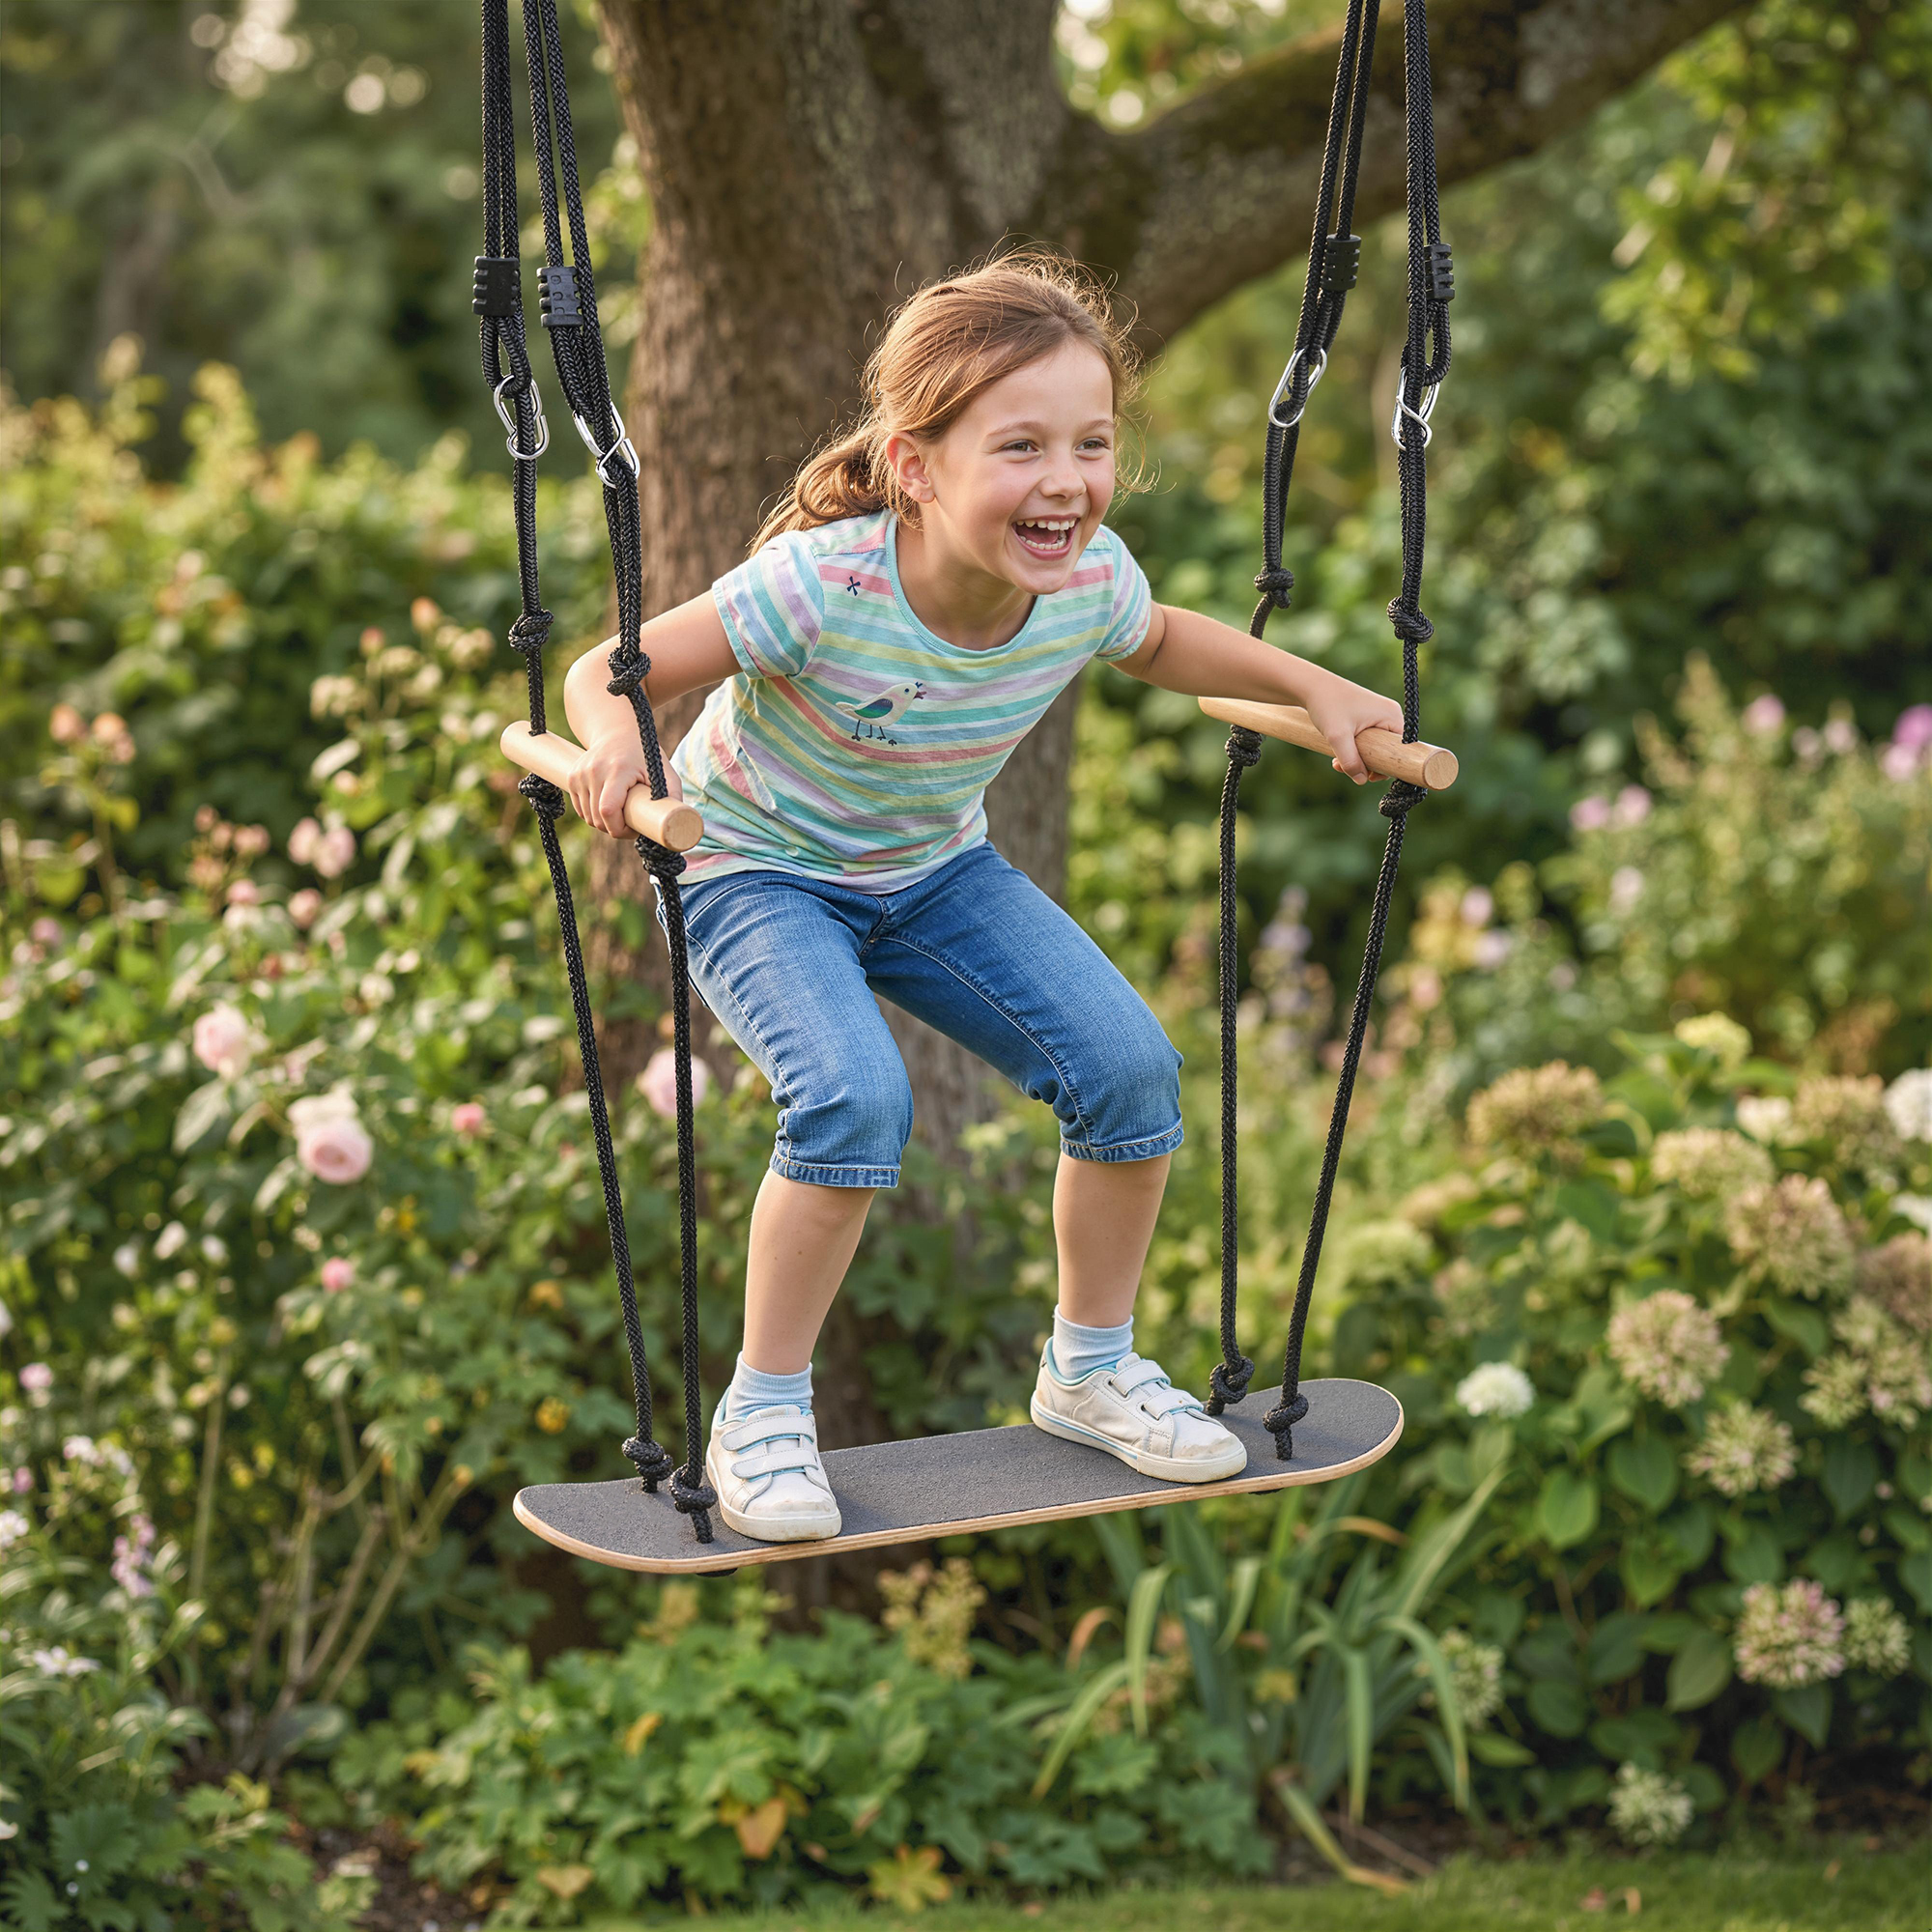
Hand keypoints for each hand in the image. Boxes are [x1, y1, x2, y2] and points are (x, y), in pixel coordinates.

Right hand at [566, 731, 682, 836]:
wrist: (616, 732)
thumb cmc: (644, 755)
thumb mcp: (663, 771)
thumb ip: (672, 795)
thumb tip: (677, 825)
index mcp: (618, 770)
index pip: (608, 811)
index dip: (620, 829)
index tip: (634, 830)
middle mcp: (594, 771)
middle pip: (597, 818)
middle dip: (615, 829)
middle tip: (631, 825)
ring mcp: (579, 774)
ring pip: (587, 817)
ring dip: (604, 824)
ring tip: (621, 815)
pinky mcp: (571, 778)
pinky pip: (580, 810)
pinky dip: (592, 815)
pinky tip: (607, 808)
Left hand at [1302, 672, 1404, 783]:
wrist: (1310, 686)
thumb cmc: (1327, 705)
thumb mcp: (1338, 736)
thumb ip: (1350, 760)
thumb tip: (1361, 781)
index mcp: (1391, 715)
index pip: (1399, 749)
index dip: (1386, 765)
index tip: (1368, 776)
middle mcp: (1388, 714)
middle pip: (1386, 750)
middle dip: (1366, 764)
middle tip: (1346, 770)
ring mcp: (1377, 715)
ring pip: (1373, 748)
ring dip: (1356, 760)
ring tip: (1337, 764)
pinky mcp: (1365, 718)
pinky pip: (1365, 741)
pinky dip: (1352, 751)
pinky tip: (1336, 758)